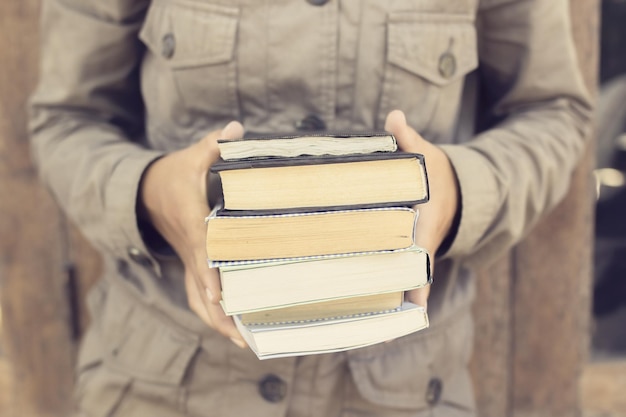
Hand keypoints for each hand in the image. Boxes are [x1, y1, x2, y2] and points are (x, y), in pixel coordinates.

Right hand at [139, 121, 246, 347]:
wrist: (146, 191)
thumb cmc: (175, 174)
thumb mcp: (194, 156)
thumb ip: (215, 145)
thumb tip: (235, 129)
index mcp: (193, 222)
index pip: (203, 251)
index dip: (210, 273)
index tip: (220, 295)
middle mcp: (190, 248)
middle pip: (202, 286)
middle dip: (220, 313)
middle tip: (243, 336)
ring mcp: (188, 260)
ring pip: (198, 297)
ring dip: (217, 320)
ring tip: (242, 341)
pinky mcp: (189, 265)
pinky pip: (197, 294)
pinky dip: (211, 313)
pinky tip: (230, 328)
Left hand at [384, 110, 459, 308]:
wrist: (455, 190)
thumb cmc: (438, 174)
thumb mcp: (427, 154)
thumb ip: (408, 138)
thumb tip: (394, 116)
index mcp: (425, 224)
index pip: (420, 253)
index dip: (417, 280)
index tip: (413, 306)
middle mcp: (421, 244)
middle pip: (408, 279)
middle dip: (397, 302)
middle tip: (378, 327)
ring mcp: (414, 253)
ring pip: (401, 284)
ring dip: (390, 304)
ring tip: (369, 331)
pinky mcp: (405, 254)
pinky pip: (396, 278)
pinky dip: (390, 297)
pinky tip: (373, 317)